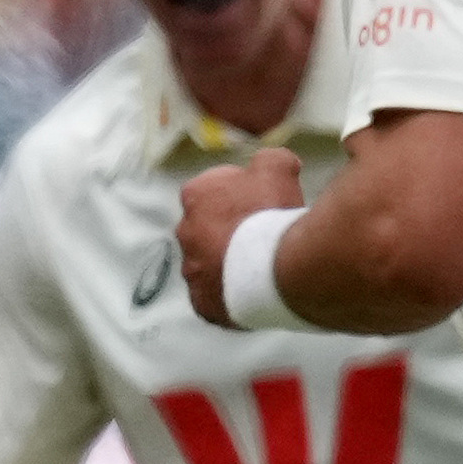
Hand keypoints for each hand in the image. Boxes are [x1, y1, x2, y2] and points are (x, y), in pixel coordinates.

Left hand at [177, 147, 305, 328]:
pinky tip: (252, 291)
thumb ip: (271, 159)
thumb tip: (275, 161)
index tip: (260, 203)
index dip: (238, 195)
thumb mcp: (278, 168)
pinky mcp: (203, 304)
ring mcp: (191, 271)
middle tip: (261, 236)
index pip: (211, 191)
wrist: (277, 267)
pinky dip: (230, 294)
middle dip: (228, 230)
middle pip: (207, 229)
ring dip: (227, 264)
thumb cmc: (272, 212)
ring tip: (259, 268)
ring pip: (209, 265)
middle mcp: (184, 233)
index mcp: (195, 196)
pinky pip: (215, 297)